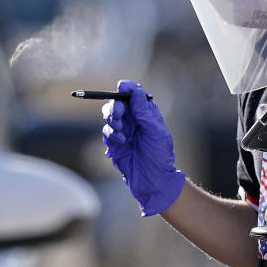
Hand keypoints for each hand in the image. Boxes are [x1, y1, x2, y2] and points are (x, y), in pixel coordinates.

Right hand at [102, 80, 185, 215]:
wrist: (152, 180)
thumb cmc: (159, 156)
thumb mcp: (155, 132)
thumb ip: (144, 112)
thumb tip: (136, 92)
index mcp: (147, 113)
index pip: (134, 94)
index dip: (127, 88)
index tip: (122, 86)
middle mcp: (134, 119)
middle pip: (117, 103)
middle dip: (115, 106)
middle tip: (119, 114)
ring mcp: (123, 130)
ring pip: (109, 116)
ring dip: (112, 121)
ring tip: (122, 132)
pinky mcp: (114, 142)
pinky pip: (107, 132)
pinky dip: (112, 135)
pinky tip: (122, 143)